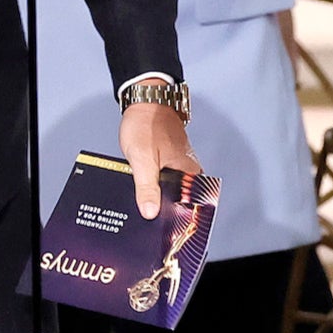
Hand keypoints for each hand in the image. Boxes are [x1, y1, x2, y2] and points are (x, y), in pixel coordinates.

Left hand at [120, 101, 202, 219]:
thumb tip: (150, 212)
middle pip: (179, 200)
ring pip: (170, 191)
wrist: (144, 101)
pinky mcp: (170, 162)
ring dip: (158, 198)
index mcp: (190, 173)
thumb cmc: (146, 125)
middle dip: (164, 211)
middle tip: (149, 221)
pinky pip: (165, 181)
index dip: (177, 219)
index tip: (164, 231)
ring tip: (144, 208)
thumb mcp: (142, 159)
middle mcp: (189, 171)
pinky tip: (143, 190)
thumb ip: (147, 187)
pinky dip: (155, 186)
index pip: (189, 205)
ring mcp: (180, 166)